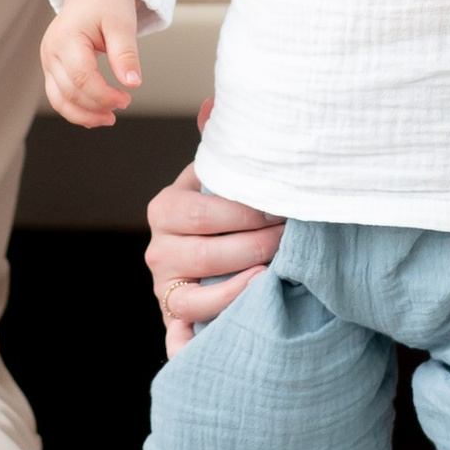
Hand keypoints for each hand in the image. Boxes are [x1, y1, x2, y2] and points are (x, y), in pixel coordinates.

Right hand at [42, 0, 145, 126]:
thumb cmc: (106, 3)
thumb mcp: (121, 24)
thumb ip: (125, 54)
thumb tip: (132, 83)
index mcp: (66, 38)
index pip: (81, 78)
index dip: (104, 95)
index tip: (126, 99)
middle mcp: (51, 51)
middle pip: (68, 93)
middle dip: (96, 107)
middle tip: (123, 104)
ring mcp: (48, 61)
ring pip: (58, 100)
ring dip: (83, 115)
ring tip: (108, 118)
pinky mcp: (52, 67)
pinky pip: (59, 95)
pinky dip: (76, 108)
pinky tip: (96, 113)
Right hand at [145, 115, 281, 351]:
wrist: (207, 259)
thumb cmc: (222, 215)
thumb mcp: (217, 180)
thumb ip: (220, 148)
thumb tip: (214, 104)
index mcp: (166, 209)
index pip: (205, 211)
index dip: (248, 212)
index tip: (284, 208)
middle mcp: (158, 251)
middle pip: (206, 252)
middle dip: (255, 245)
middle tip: (291, 239)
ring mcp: (164, 290)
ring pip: (195, 297)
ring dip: (237, 290)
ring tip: (273, 277)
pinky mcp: (174, 324)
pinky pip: (179, 338)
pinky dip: (193, 344)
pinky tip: (225, 336)